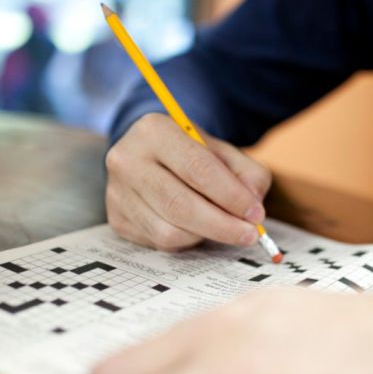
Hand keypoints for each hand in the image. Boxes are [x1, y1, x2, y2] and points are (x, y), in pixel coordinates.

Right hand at [105, 113, 272, 250]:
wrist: (152, 156)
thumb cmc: (191, 154)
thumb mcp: (223, 152)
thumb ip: (246, 174)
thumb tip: (252, 205)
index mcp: (154, 131)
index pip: (197, 169)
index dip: (231, 196)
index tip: (255, 214)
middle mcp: (127, 160)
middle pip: (179, 205)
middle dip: (221, 225)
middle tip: (249, 234)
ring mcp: (117, 192)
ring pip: (168, 231)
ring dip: (205, 236)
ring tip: (224, 228)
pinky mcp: (117, 219)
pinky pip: (158, 242)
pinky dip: (187, 241)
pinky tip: (197, 228)